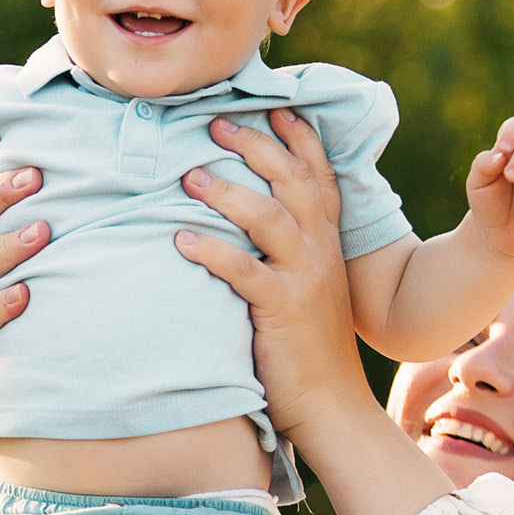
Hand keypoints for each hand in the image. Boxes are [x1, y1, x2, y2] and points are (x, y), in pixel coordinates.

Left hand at [174, 110, 373, 440]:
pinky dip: (212, 251)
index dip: (299, 140)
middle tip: (215, 123)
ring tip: (188, 177)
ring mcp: (305, 280)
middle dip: (256, 146)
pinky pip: (246, 271)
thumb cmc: (307, 351)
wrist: (333, 407)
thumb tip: (247, 230)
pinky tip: (180, 239)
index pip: (320, 178)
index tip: (275, 108)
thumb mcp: (306, 293)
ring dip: (228, 192)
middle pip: (294, 182)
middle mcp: (322, 254)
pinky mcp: (283, 311)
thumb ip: (286, 258)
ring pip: (271, 217)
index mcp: (328, 245)